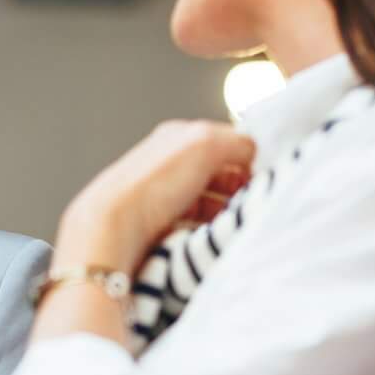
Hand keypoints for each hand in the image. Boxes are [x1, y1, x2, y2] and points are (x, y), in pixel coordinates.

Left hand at [55, 119, 256, 274]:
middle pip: (218, 173)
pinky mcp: (158, 226)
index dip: (247, 158)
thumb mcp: (206, 144)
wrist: (113, 227)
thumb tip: (254, 151)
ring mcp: (162, 196)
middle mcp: (168, 163)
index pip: (225, 142)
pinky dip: (207, 230)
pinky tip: (212, 237)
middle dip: (238, 187)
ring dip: (224, 212)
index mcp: (178, 137)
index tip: (262, 176)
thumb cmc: (152, 183)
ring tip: (232, 222)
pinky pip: (194, 226)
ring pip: (208, 201)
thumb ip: (237, 141)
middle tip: (250, 201)